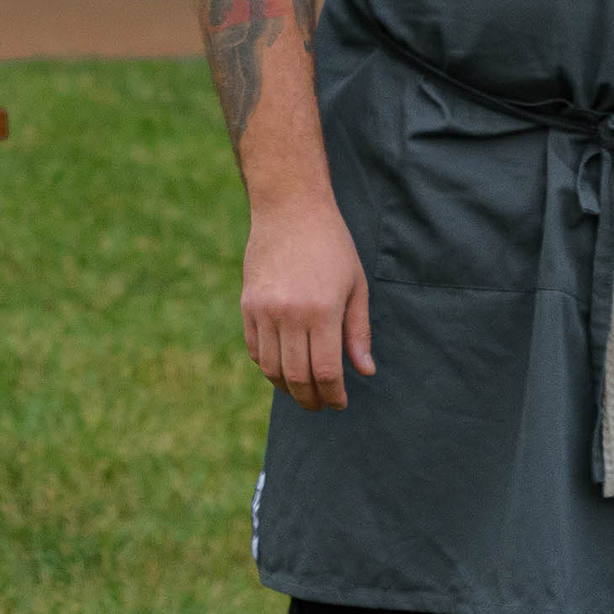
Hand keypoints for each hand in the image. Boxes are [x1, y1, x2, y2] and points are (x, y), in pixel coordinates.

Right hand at [244, 201, 374, 409]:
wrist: (290, 208)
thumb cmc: (332, 245)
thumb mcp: (356, 285)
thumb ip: (358, 331)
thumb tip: (365, 371)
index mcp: (322, 311)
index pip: (325, 372)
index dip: (333, 395)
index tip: (340, 402)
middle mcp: (289, 314)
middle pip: (296, 377)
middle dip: (310, 399)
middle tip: (320, 405)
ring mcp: (264, 310)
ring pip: (271, 368)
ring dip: (287, 387)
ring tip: (302, 391)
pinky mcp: (248, 304)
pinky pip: (254, 349)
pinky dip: (267, 366)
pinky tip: (282, 367)